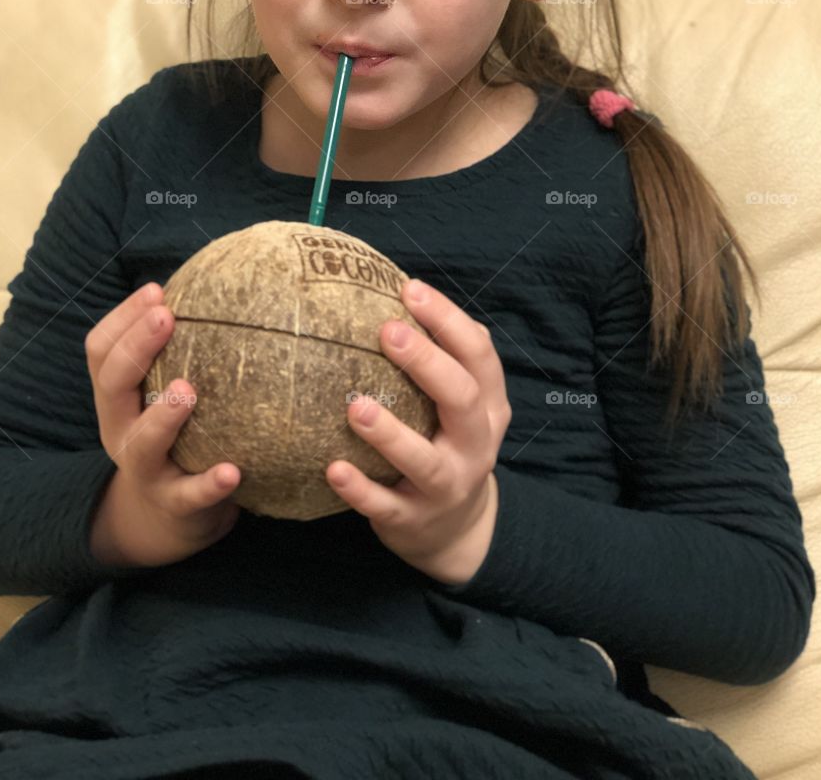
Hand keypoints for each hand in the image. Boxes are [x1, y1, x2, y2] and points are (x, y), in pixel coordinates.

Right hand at [85, 282, 241, 568]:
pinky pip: (191, 495)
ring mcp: (145, 470)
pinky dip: (210, 484)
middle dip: (136, 347)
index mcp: (116, 398)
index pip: (101, 350)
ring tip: (188, 389)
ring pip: (141, 443)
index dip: (123, 317)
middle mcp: (120, 430)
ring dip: (163, 415)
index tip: (158, 290)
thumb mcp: (162, 393)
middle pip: (112, 384)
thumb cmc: (176, 435)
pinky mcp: (176, 505)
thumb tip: (221, 286)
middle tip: (167, 316)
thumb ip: (180, 350)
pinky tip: (233, 472)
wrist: (165, 520)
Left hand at [325, 279, 511, 582]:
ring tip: (355, 405)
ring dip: (391, 433)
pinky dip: (360, 489)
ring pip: (425, 461)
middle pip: (460, 399)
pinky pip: (386, 505)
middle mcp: (475, 444)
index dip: (448, 320)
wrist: (457, 531)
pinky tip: (332, 468)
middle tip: (386, 332)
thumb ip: (443, 357)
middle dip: (426, 363)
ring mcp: (448, 485)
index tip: (410, 289)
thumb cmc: (446, 442)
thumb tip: (398, 290)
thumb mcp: (462, 404)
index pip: (479, 355)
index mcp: (488, 406)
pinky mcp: (414, 520)